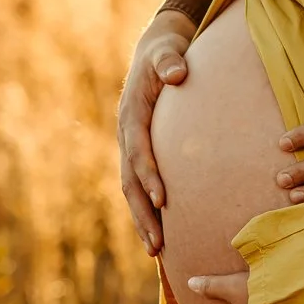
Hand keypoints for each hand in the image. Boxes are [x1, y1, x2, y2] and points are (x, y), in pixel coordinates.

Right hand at [118, 10, 196, 256]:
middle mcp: (126, 135)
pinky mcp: (139, 154)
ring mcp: (130, 147)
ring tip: (156, 253)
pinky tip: (160, 235)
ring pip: (131, 191)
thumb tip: (177, 72)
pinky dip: (147, 211)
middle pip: (130, 182)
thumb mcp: (166, 50)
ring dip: (142, 221)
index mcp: (131, 115)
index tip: (164, 198)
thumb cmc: (165, 53)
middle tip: (157, 245)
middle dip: (142, 214)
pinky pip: (139, 187)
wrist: (155, 53)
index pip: (138, 150)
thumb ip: (169, 60)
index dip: (149, 175)